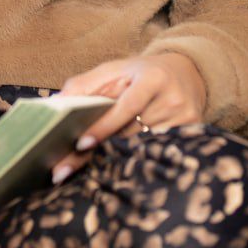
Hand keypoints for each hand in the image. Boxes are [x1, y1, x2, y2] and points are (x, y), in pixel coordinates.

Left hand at [48, 53, 206, 185]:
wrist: (187, 74)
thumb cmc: (141, 74)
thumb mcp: (114, 70)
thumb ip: (84, 84)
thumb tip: (55, 103)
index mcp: (152, 78)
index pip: (126, 107)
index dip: (104, 126)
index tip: (81, 143)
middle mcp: (172, 100)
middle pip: (131, 133)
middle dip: (99, 151)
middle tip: (65, 170)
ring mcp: (184, 120)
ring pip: (142, 148)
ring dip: (113, 161)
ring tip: (83, 177)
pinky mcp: (191, 135)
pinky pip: (155, 154)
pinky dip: (134, 162)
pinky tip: (113, 175)